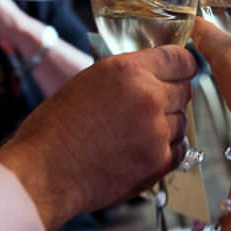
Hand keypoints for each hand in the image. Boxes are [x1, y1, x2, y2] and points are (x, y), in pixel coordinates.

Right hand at [0, 45, 196, 230]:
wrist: (45, 171)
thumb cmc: (57, 127)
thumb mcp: (90, 80)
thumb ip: (128, 75)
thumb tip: (153, 74)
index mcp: (129, 71)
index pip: (180, 59)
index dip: (182, 65)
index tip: (182, 71)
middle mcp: (148, 97)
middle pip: (184, 90)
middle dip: (171, 95)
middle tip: (148, 106)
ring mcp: (156, 132)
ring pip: (182, 121)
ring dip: (167, 124)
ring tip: (136, 131)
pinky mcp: (158, 162)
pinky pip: (179, 149)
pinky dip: (166, 148)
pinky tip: (142, 148)